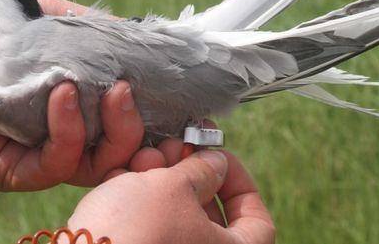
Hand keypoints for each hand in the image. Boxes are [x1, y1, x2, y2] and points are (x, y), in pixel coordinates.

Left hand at [0, 0, 156, 190]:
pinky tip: (60, 93)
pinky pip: (53, 166)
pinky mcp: (11, 169)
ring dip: (111, 132)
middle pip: (123, 155)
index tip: (184, 105)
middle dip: (139, 132)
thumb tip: (150, 38)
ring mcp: (39, 156)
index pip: (131, 125)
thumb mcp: (56, 22)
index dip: (160, 122)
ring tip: (107, 91)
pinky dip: (67, 131)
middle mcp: (66, 137)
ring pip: (95, 168)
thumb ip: (99, 33)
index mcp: (82, 109)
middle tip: (132, 93)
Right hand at [68, 149, 275, 243]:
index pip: (256, 221)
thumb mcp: (176, 186)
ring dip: (160, 181)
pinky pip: (146, 230)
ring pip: (173, 219)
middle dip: (190, 174)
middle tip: (175, 147)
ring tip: (144, 158)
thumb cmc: (137, 232)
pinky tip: (122, 177)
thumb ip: (203, 169)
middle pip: (209, 215)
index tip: (218, 156)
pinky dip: (138, 202)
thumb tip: (216, 163)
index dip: (240, 182)